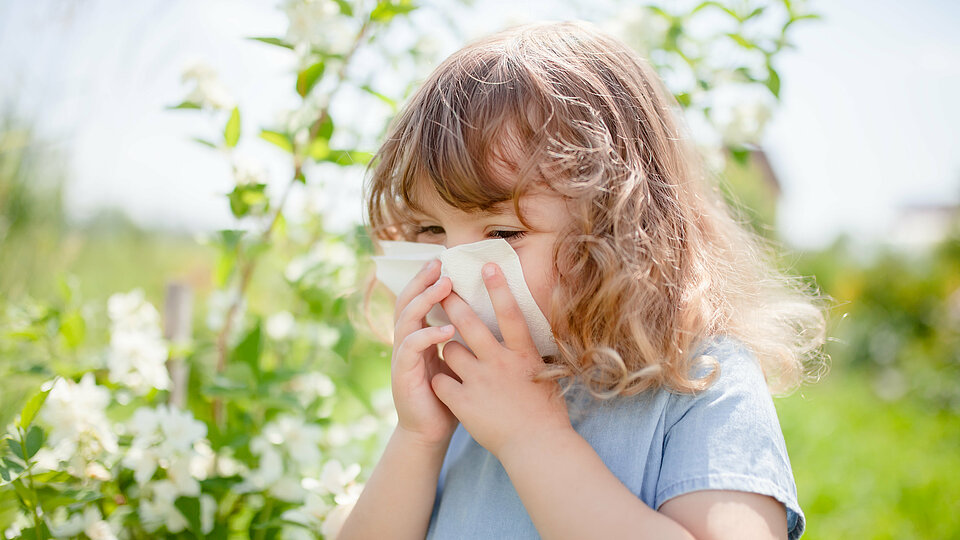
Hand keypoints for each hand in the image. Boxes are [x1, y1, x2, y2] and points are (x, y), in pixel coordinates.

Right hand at [390, 259, 460, 447]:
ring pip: (406, 319)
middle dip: (422, 280)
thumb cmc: (449, 396)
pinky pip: (411, 348)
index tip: (444, 260)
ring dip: (425, 300)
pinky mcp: (403, 375)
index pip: (419, 299)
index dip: (427, 280)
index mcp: (419, 336)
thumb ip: (464, 338)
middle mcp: (406, 342)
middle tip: (439, 263)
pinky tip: (445, 329)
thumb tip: (491, 313)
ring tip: (444, 286)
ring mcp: (401, 357)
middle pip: (407, 301)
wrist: (432, 432)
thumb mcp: (458, 361)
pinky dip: (427, 335)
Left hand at [430, 263, 572, 458]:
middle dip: (452, 303)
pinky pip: (441, 380)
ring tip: (454, 356)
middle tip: (441, 289)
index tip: (487, 266)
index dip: (499, 288)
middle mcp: (500, 362)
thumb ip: (528, 354)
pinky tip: (446, 386)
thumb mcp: (545, 374)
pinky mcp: (464, 402)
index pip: (510, 313)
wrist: (537, 447)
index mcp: (523, 354)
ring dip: (449, 350)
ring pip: (450, 350)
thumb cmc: (546, 412)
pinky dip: (441, 381)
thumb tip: (523, 335)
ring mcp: (480, 382)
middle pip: (469, 324)